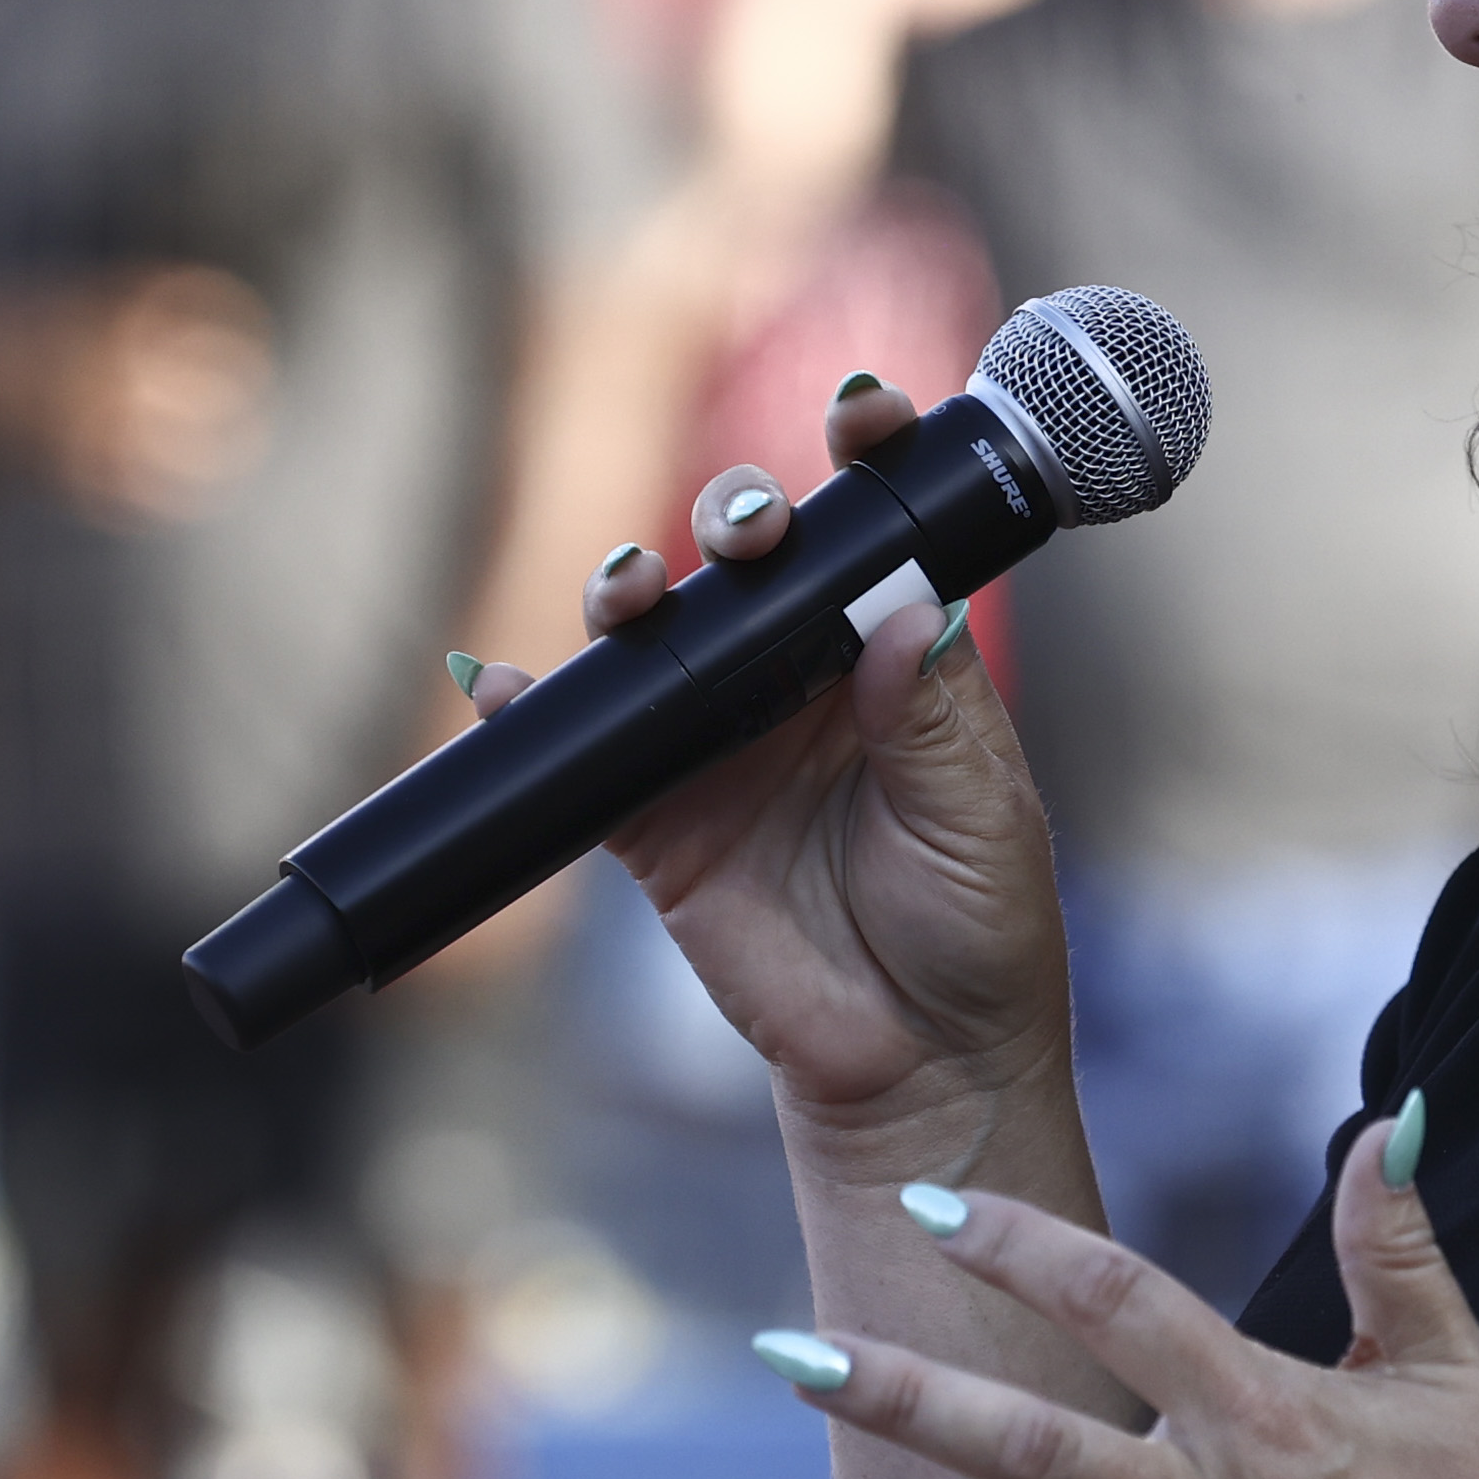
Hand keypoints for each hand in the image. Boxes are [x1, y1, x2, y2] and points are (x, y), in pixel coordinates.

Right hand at [464, 378, 1074, 1131]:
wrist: (919, 1066)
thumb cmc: (978, 932)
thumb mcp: (979, 821)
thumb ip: (933, 722)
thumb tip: (905, 611)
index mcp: (900, 658)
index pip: (876, 536)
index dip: (867, 461)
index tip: (861, 412)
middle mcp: (802, 681)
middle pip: (752, 563)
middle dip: (740, 518)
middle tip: (751, 530)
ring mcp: (721, 742)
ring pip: (659, 634)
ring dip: (633, 588)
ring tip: (632, 591)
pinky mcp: (656, 818)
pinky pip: (582, 750)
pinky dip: (528, 709)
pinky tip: (499, 683)